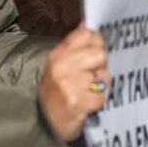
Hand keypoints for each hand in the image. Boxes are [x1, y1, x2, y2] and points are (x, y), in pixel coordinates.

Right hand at [39, 25, 107, 141]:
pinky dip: (98, 102)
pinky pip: (101, 96)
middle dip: (102, 66)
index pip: (86, 34)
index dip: (98, 42)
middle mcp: (62, 67)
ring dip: (101, 86)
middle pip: (100, 54)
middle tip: (93, 76)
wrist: (43, 122)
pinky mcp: (77, 102)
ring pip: (104, 76)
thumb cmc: (57, 92)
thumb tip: (88, 24)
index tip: (97, 50)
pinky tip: (88, 103)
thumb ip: (76, 46)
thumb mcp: (60, 66)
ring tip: (89, 90)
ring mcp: (69, 85)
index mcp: (58, 55)